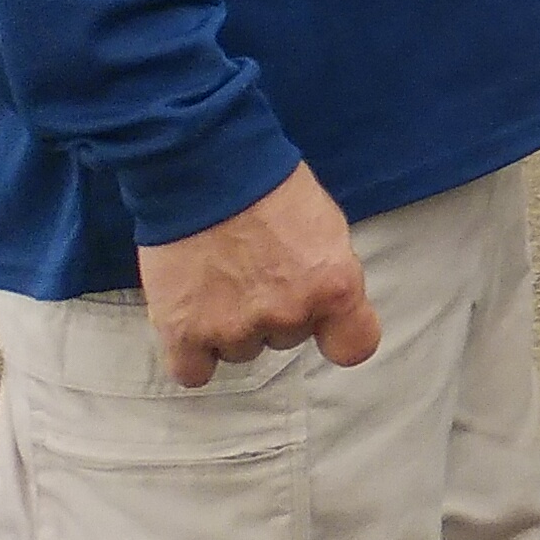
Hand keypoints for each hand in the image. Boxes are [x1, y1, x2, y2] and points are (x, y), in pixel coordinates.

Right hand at [137, 163, 376, 387]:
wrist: (204, 167)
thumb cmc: (270, 187)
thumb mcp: (327, 226)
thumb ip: (330, 272)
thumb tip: (327, 301)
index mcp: (334, 285)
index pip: (355, 346)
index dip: (339, 335)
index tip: (327, 327)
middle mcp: (289, 313)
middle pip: (288, 339)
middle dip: (275, 312)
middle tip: (255, 272)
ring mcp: (235, 327)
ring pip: (241, 351)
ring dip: (232, 327)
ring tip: (219, 282)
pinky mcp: (184, 332)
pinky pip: (193, 372)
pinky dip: (192, 354)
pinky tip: (191, 323)